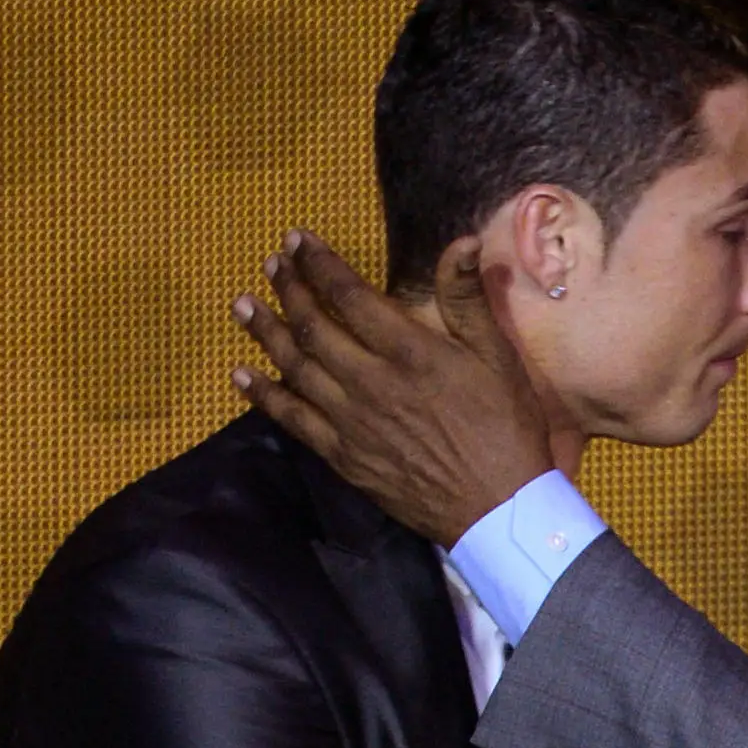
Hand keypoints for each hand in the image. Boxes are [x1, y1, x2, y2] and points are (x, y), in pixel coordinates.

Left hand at [229, 230, 551, 543]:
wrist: (498, 508)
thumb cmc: (505, 429)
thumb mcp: (499, 358)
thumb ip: (469, 299)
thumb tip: (461, 241)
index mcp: (408, 352)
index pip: (349, 295)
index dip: (318, 263)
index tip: (296, 239)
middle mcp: (370, 382)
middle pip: (313, 326)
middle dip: (288, 289)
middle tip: (270, 264)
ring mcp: (350, 422)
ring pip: (294, 368)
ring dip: (265, 333)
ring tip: (243, 305)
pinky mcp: (343, 456)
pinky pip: (292, 420)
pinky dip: (264, 395)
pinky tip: (242, 376)